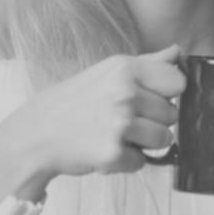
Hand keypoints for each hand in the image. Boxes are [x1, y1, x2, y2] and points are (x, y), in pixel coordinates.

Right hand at [3, 45, 183, 190]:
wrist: (35, 135)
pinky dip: (126, 161)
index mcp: (125, 69)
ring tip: (115, 135)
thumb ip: (147, 64)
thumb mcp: (107, 73)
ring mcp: (119, 124)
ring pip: (164, 139)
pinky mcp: (114, 153)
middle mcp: (124, 93)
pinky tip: (104, 149)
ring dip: (143, 143)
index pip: (178, 82)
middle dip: (152, 122)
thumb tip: (177, 52)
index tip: (148, 99)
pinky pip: (142, 161)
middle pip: (172, 115)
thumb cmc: (73, 103)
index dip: (167, 95)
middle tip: (121, 120)